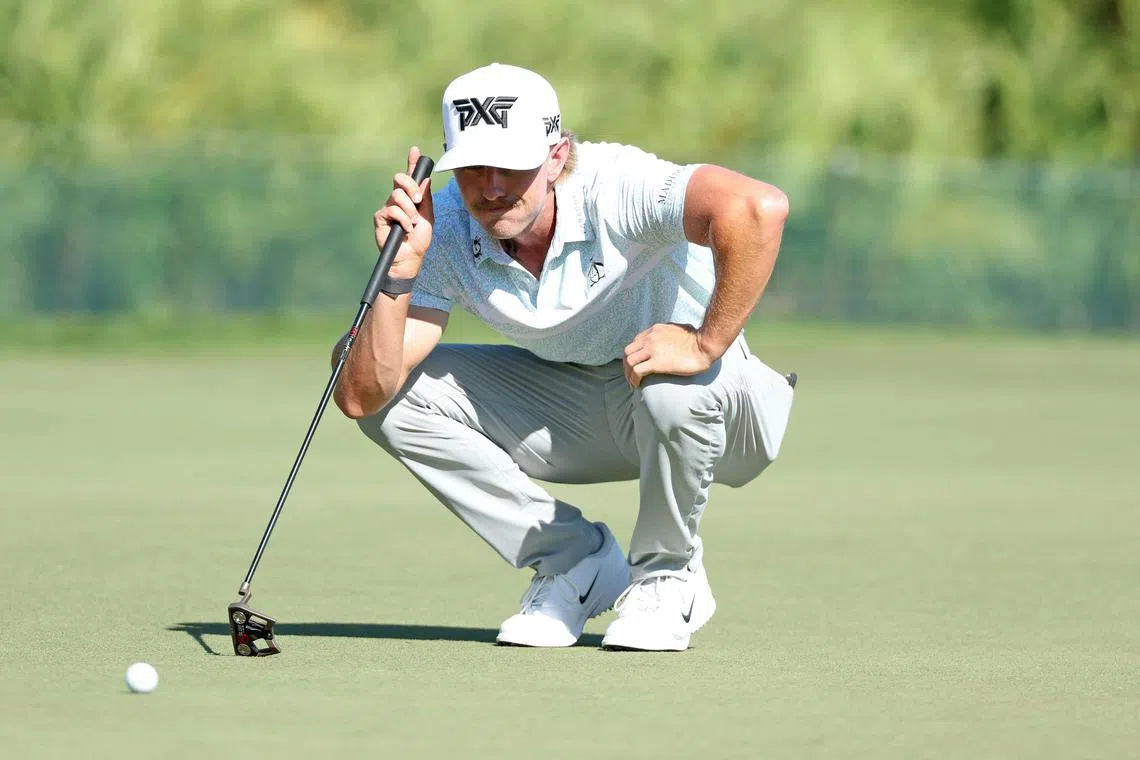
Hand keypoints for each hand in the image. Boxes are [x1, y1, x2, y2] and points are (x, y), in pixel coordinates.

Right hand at [373, 146, 434, 278]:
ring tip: (413, 224)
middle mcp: (398, 199)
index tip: (416, 151)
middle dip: (411, 186)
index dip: (412, 163)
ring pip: (397, 195)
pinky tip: (406, 230)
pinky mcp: (380, 217)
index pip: (410, 177)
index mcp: (410, 198)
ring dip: (409, 210)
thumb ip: (426, 198)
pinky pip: (392, 209)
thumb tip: (426, 179)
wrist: (411, 257)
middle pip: (400, 179)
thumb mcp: (428, 217)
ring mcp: (388, 207)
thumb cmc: (419, 239)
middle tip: (418, 201)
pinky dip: (403, 220)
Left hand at [622, 323, 714, 387]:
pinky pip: (637, 371)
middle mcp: (650, 338)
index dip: (634, 355)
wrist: (705, 345)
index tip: (637, 364)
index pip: (635, 342)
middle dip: (627, 365)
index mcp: (655, 330)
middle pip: (628, 352)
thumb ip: (670, 333)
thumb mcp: (679, 329)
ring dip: (628, 374)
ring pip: (629, 361)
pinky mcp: (657, 363)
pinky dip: (634, 379)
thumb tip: (672, 337)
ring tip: (633, 383)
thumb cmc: (698, 339)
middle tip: (631, 376)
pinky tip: (638, 385)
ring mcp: (652, 350)